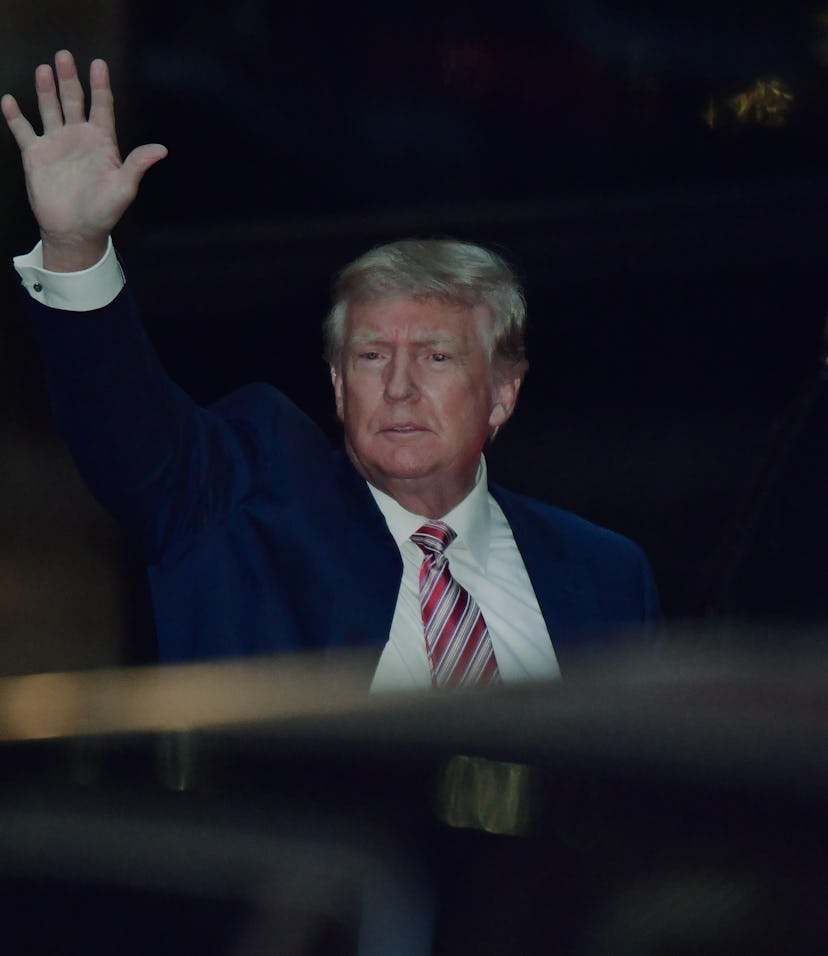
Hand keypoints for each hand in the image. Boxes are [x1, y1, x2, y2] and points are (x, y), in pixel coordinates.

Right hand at [1, 50, 166, 270]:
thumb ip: (138, 165)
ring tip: (45, 69)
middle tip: (65, 56)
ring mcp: (56, 144)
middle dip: (70, 79)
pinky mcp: (36, 156)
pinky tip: (9, 101)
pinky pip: (23, 130)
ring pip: (50, 109)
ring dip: (46, 90)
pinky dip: (15, 116)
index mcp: (102, 142)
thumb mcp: (124, 188)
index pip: (102, 106)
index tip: (99, 64)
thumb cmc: (104, 212)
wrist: (76, 231)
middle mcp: (79, 138)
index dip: (100, 85)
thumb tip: (161, 150)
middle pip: (74, 100)